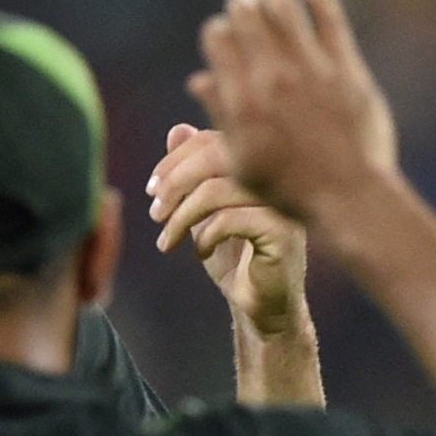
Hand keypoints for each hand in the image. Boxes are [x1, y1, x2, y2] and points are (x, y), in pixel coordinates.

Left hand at [147, 123, 308, 335]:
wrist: (261, 306)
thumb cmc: (233, 256)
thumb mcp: (203, 210)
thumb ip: (192, 172)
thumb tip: (177, 130)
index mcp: (259, 166)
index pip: (213, 140)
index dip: (175, 160)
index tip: (151, 189)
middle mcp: (276, 177)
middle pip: (217, 155)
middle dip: (175, 182)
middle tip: (154, 213)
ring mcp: (283, 203)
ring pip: (219, 189)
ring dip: (182, 216)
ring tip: (168, 240)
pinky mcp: (284, 233)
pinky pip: (232, 219)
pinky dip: (205, 236)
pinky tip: (200, 253)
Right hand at [189, 0, 397, 225]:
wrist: (347, 196)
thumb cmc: (288, 187)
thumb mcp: (240, 159)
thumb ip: (221, 114)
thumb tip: (199, 78)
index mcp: (243, 99)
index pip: (219, 40)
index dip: (218, 29)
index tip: (223, 30)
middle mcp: (273, 78)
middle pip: (249, 17)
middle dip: (242, 4)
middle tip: (244, 0)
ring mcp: (312, 71)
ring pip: (286, 12)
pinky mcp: (347, 71)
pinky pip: (332, 24)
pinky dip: (321, 2)